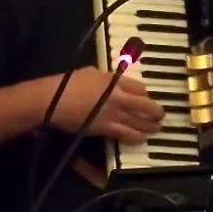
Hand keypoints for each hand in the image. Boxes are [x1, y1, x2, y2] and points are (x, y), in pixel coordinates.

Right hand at [46, 66, 163, 142]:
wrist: (52, 100)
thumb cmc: (67, 84)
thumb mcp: (90, 72)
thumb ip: (105, 77)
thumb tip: (111, 80)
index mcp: (114, 80)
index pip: (140, 88)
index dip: (145, 94)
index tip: (145, 98)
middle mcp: (119, 96)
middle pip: (146, 104)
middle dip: (156, 111)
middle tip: (160, 115)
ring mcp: (114, 113)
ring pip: (140, 121)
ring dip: (150, 126)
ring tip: (156, 128)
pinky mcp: (106, 128)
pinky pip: (127, 134)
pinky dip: (137, 137)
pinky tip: (142, 138)